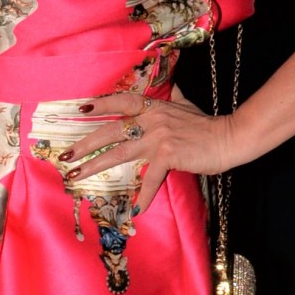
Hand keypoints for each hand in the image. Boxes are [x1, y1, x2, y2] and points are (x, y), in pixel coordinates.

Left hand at [58, 85, 238, 212]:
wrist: (230, 138)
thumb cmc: (207, 125)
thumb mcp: (186, 104)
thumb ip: (173, 96)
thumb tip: (170, 84)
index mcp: (153, 107)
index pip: (120, 102)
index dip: (100, 104)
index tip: (79, 110)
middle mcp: (152, 120)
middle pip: (110, 131)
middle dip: (85, 144)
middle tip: (65, 156)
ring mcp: (159, 137)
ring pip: (119, 153)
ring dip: (95, 166)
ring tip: (75, 177)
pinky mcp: (169, 155)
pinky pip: (150, 178)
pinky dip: (144, 195)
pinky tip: (135, 210)